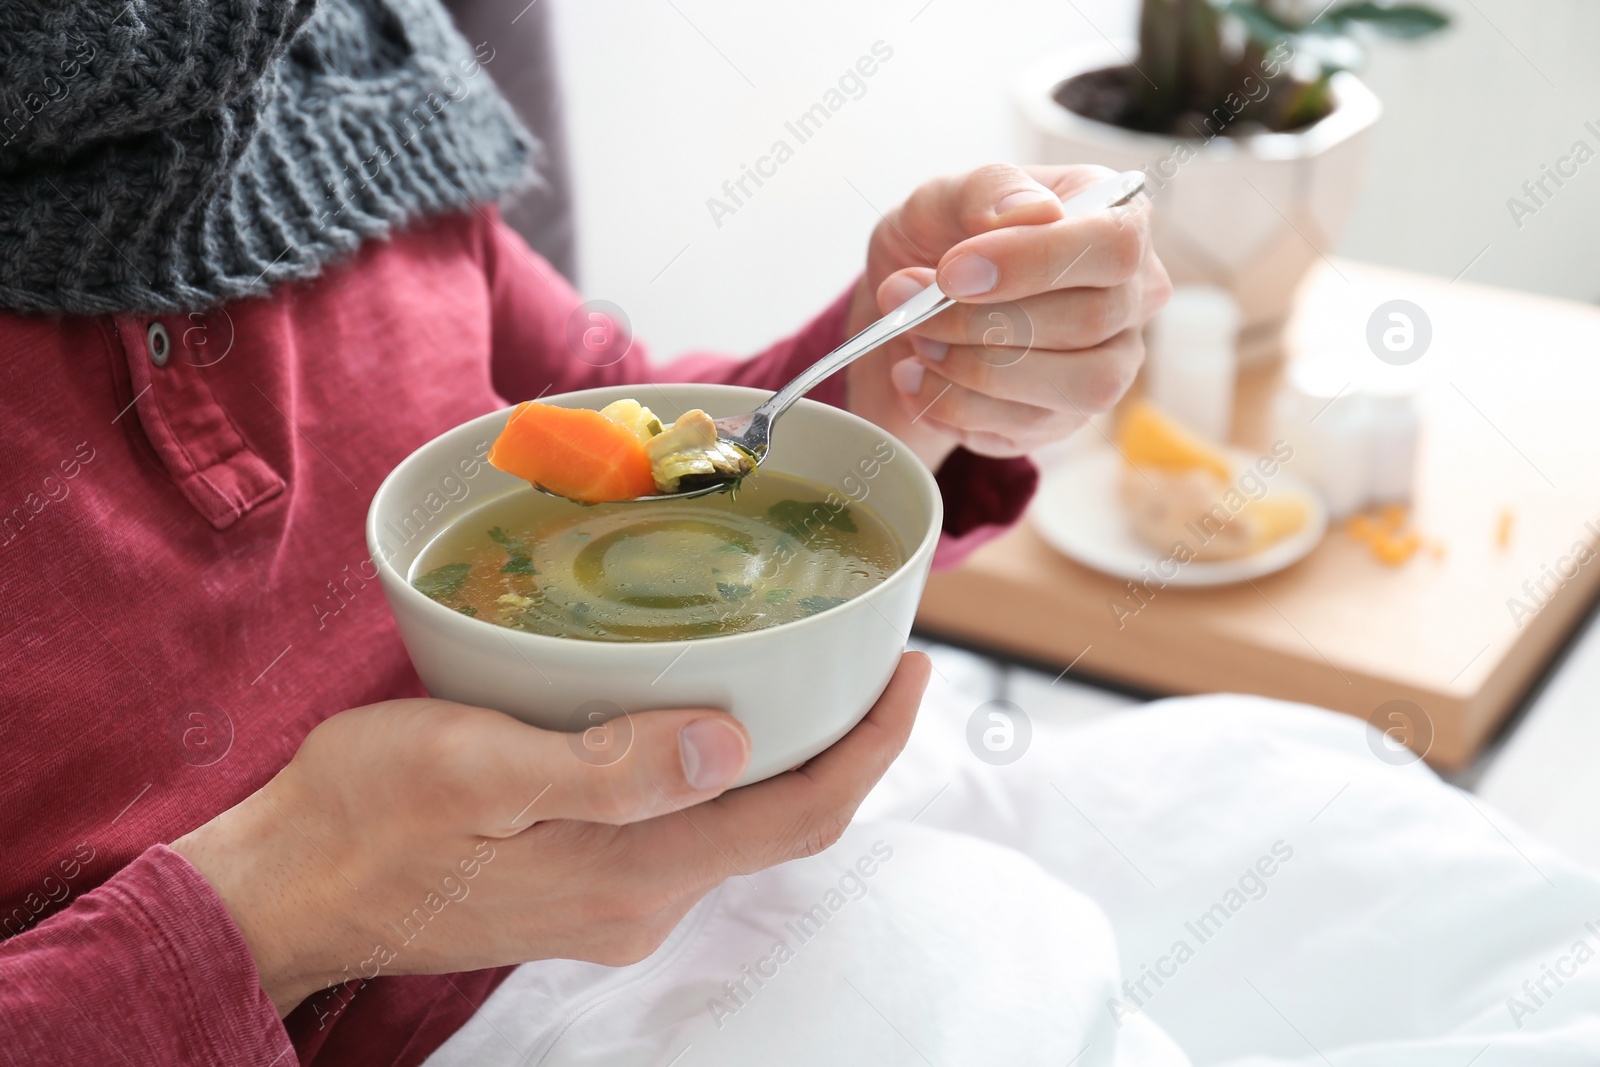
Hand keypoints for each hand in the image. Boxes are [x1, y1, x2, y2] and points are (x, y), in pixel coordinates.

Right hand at [172, 653, 931, 1016]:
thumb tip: (733, 745)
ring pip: (738, 826)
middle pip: (785, 823)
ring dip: (786, 756)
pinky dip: (721, 773)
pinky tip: (705, 716)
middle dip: (847, 746)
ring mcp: (612, 902)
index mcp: (634, 870)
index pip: (803, 814)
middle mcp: (641, 900)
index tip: (914, 670)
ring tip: (803, 670)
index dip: (875, 745)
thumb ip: (610, 769)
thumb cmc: (362, 814)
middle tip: (873, 658)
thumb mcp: (475, 766)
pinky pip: (685, 830)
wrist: (285, 890)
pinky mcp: (581, 888)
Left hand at [844, 164, 1170, 468]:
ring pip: (1081, 386)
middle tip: (915, 313)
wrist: (905, 314)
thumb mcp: (943, 197)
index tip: (953, 273)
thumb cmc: (939, 242)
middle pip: (1092, 321)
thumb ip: (987, 190)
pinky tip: (918, 379)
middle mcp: (1129, 295)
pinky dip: (958, 406)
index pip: (1113, 245)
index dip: (1034, 262)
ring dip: (979, 371)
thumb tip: (1034, 211)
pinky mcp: (1068, 418)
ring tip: (919, 343)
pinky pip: (1031, 428)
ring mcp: (1109, 363)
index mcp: (1115, 217)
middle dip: (984, 322)